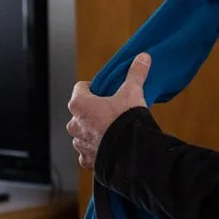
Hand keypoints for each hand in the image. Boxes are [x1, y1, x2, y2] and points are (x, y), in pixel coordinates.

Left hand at [67, 53, 151, 170]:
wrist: (131, 153)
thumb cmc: (126, 121)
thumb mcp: (132, 93)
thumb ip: (135, 74)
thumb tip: (143, 57)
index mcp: (79, 104)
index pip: (80, 88)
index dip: (92, 88)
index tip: (104, 91)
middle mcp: (74, 124)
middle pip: (81, 112)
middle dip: (93, 111)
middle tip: (111, 111)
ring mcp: (79, 143)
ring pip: (83, 133)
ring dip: (94, 131)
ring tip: (112, 131)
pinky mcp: (87, 160)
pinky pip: (88, 153)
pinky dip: (97, 150)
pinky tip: (110, 147)